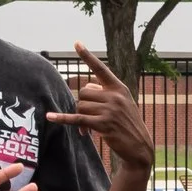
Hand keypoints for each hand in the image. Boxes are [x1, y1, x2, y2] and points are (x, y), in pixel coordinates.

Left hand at [46, 43, 153, 173]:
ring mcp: (110, 110)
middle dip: (83, 105)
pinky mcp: (103, 124)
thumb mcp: (123, 104)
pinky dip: (62, 118)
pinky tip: (50, 117)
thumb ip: (106, 94)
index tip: (76, 43)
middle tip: (88, 118)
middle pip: (84, 92)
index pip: (101, 69)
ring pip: (81, 106)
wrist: (140, 147)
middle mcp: (115, 96)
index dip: (88, 56)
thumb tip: (86, 90)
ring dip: (80, 117)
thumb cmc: (129, 125)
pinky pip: (77, 119)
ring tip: (88, 128)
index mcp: (119, 88)